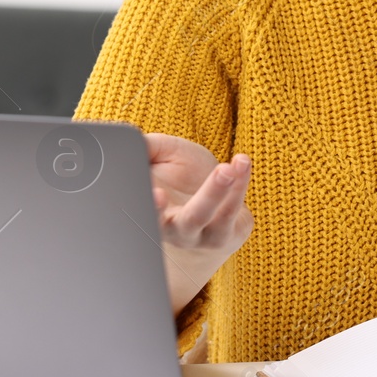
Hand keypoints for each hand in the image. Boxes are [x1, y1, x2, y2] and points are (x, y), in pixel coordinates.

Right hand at [145, 132, 252, 315]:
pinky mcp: (228, 236)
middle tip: (222, 171)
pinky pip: (234, 212)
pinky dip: (240, 185)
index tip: (158, 193)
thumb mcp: (159, 157)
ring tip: (235, 165)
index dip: (152, 209)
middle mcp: (176, 232)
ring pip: (218, 218)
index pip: (149, 216)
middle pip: (191, 220)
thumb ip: (145, 148)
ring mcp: (204, 237)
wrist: (209, 203)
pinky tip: (241, 163)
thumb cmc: (177, 176)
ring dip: (226, 190)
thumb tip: (135, 139)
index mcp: (152, 215)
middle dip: (208, 196)